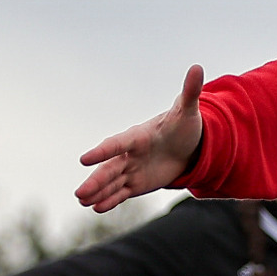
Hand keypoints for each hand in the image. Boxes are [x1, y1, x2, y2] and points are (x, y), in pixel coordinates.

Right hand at [75, 65, 205, 212]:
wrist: (188, 145)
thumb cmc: (185, 125)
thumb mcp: (189, 110)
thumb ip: (190, 91)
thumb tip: (197, 67)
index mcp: (138, 136)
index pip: (117, 144)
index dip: (102, 151)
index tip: (84, 159)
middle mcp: (130, 154)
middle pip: (109, 168)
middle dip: (96, 180)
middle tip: (79, 193)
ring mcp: (132, 169)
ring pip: (112, 182)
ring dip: (98, 191)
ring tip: (82, 201)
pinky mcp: (137, 183)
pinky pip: (122, 192)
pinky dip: (111, 200)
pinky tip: (97, 208)